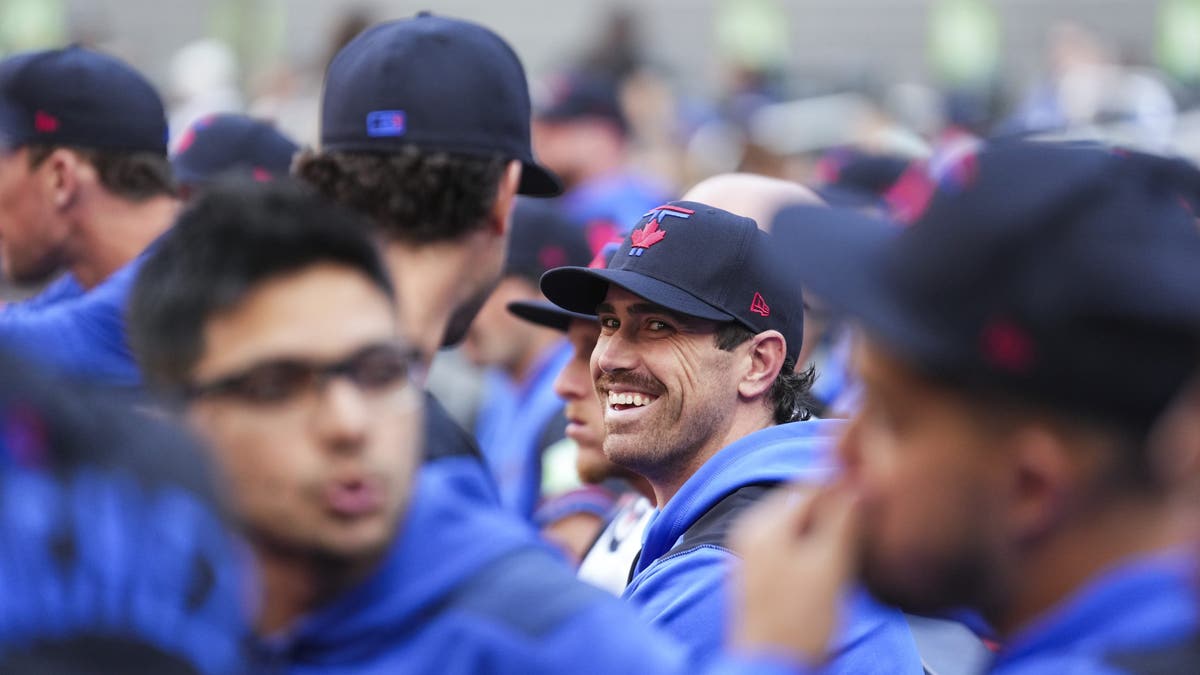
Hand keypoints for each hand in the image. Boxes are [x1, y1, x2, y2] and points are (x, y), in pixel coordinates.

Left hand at [727, 483, 862, 664]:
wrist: (773, 672)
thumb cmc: (798, 625)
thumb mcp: (828, 566)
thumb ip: (841, 519)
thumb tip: (857, 480)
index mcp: (763, 525)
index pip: (810, 486)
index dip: (845, 488)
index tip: (872, 499)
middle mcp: (753, 534)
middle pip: (805, 505)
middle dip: (837, 514)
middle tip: (864, 534)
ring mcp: (755, 555)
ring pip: (803, 528)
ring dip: (831, 535)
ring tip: (850, 558)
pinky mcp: (764, 576)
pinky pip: (796, 548)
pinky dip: (818, 553)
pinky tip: (834, 573)